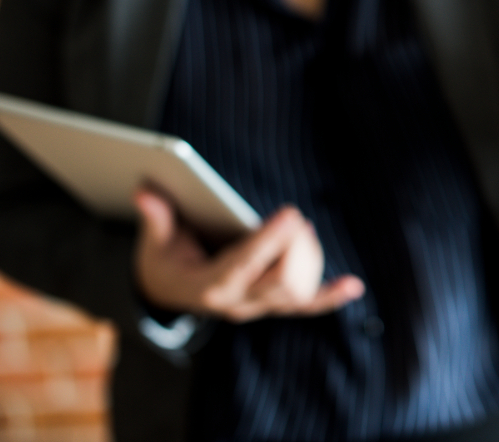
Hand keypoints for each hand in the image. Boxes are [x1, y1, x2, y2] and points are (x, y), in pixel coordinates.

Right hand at [134, 190, 364, 321]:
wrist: (167, 293)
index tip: (290, 214)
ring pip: (297, 291)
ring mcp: (258, 307)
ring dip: (309, 259)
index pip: (245, 266)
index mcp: (209, 288)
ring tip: (304, 229)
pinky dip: (330, 297)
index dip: (269, 242)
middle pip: (279, 282)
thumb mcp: (153, 242)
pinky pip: (306, 306)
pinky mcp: (273, 306)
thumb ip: (156, 218)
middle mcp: (238, 303)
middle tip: (294, 217)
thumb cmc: (164, 259)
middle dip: (293, 248)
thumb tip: (145, 190)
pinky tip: (353, 286)